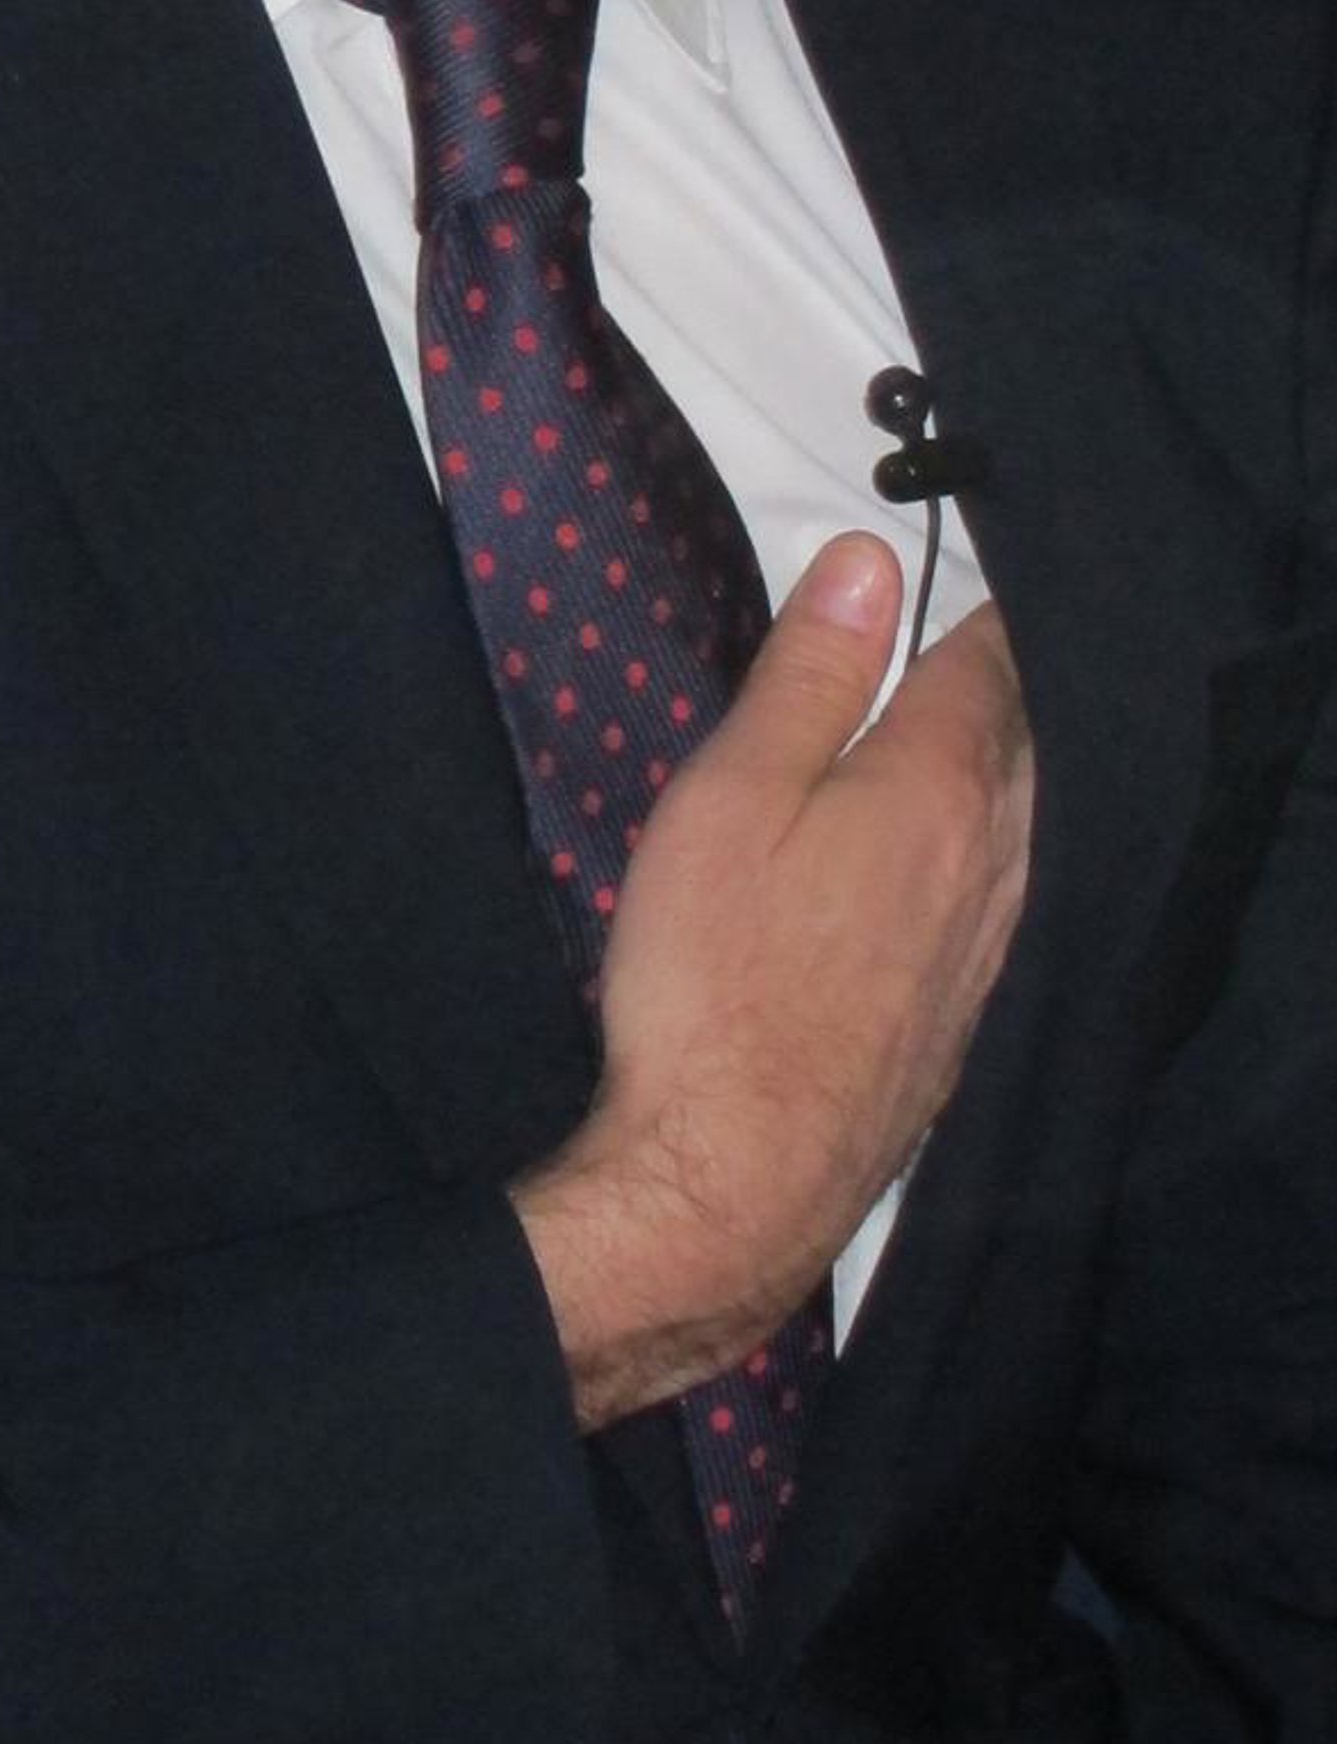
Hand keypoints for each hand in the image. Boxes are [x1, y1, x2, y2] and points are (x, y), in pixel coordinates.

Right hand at [513, 535, 1032, 1428]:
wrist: (732, 1183)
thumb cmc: (713, 977)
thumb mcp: (732, 796)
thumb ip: (810, 676)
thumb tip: (872, 560)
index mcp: (943, 789)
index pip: (993, 663)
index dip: (974, 604)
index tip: (945, 565)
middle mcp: (998, 862)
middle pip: (1029, 740)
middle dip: (1000, 682)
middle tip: (956, 632)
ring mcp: (991, 948)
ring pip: (1030, 822)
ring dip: (1004, 765)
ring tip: (958, 726)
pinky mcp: (966, 1015)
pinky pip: (1010, 895)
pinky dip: (993, 846)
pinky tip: (951, 855)